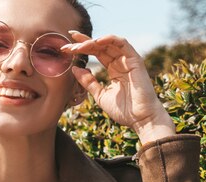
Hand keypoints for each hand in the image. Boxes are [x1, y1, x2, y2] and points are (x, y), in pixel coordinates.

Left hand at [61, 32, 175, 143]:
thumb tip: (74, 68)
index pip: (96, 54)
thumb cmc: (123, 110)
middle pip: (99, 47)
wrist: (140, 119)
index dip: (81, 48)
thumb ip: (88, 82)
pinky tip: (96, 42)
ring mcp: (128, 60)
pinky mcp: (135, 60)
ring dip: (92, 42)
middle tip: (66, 46)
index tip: (65, 49)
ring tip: (78, 46)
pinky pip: (122, 43)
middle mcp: (120, 62)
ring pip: (108, 43)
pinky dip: (109, 40)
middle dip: (82, 44)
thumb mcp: (99, 95)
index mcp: (113, 69)